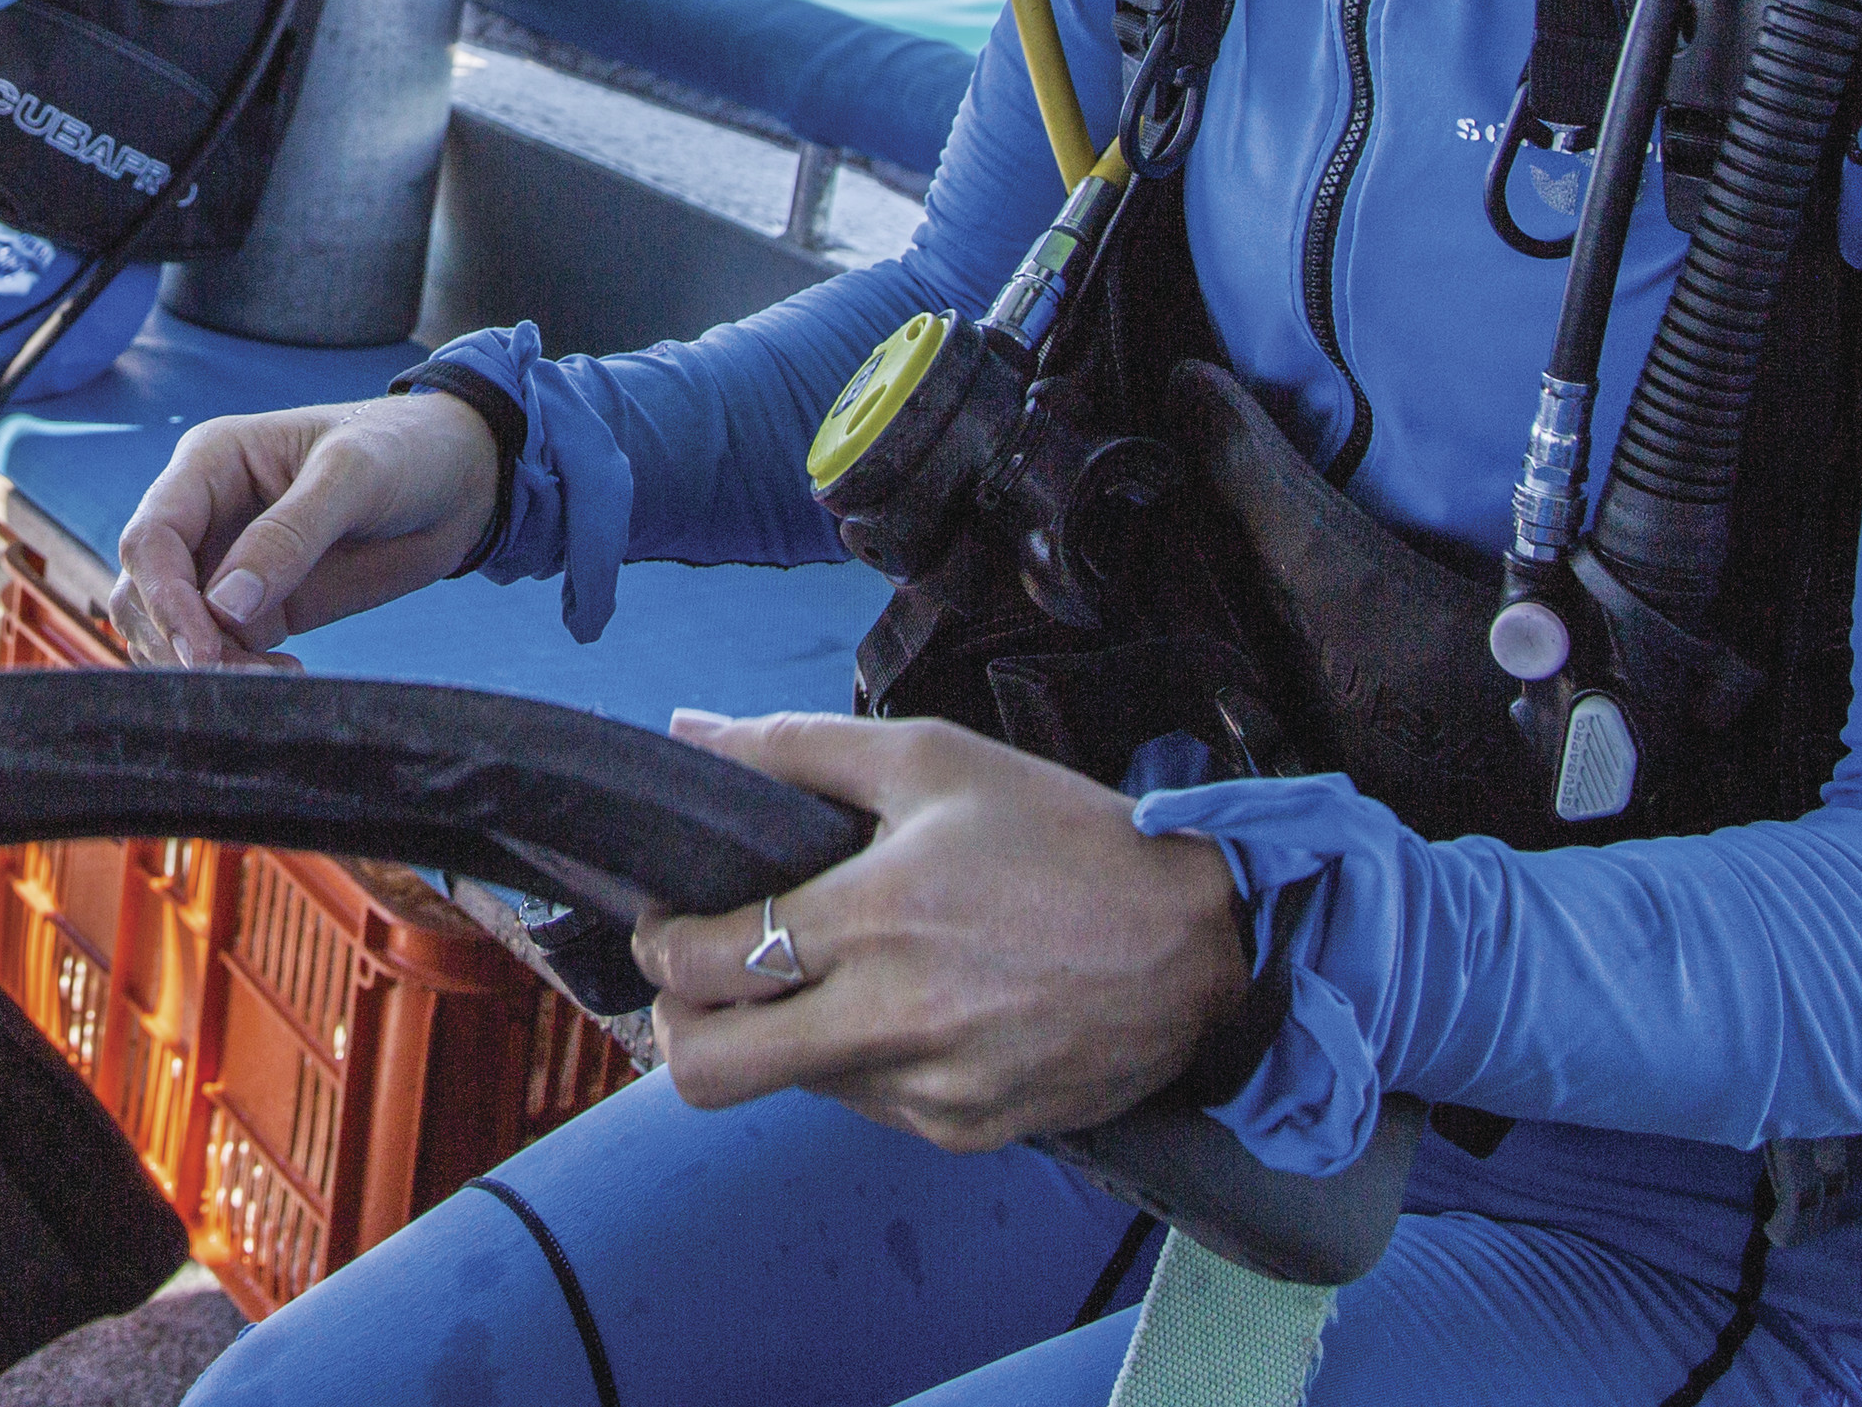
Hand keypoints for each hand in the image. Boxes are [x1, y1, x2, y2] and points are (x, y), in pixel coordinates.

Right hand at [110, 394, 500, 667]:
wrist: (460, 482)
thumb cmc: (404, 450)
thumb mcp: (352, 477)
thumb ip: (290, 536)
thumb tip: (225, 607)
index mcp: (209, 463)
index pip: (151, 537)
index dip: (164, 597)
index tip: (203, 649)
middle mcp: (205, 514)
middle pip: (146, 590)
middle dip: (179, 639)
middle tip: (240, 676)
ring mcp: (228, 564)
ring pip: (172, 628)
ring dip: (205, 664)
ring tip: (272, 677)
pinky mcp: (260, 607)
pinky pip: (220, 649)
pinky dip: (236, 673)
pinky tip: (286, 676)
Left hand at [631, 712, 1245, 1153]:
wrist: (1202, 945)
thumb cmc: (1067, 837)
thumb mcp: (933, 759)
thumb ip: (796, 747)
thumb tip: (687, 730)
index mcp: (875, 918)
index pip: (701, 962)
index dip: (659, 942)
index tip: (669, 918)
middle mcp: (892, 1019)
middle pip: (708, 1071)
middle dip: (677, 1026)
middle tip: (700, 978)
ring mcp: (929, 1088)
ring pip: (791, 1087)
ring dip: (785, 1034)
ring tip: (835, 970)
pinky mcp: (968, 1131)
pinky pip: (870, 1106)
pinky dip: (862, 1059)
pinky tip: (910, 1003)